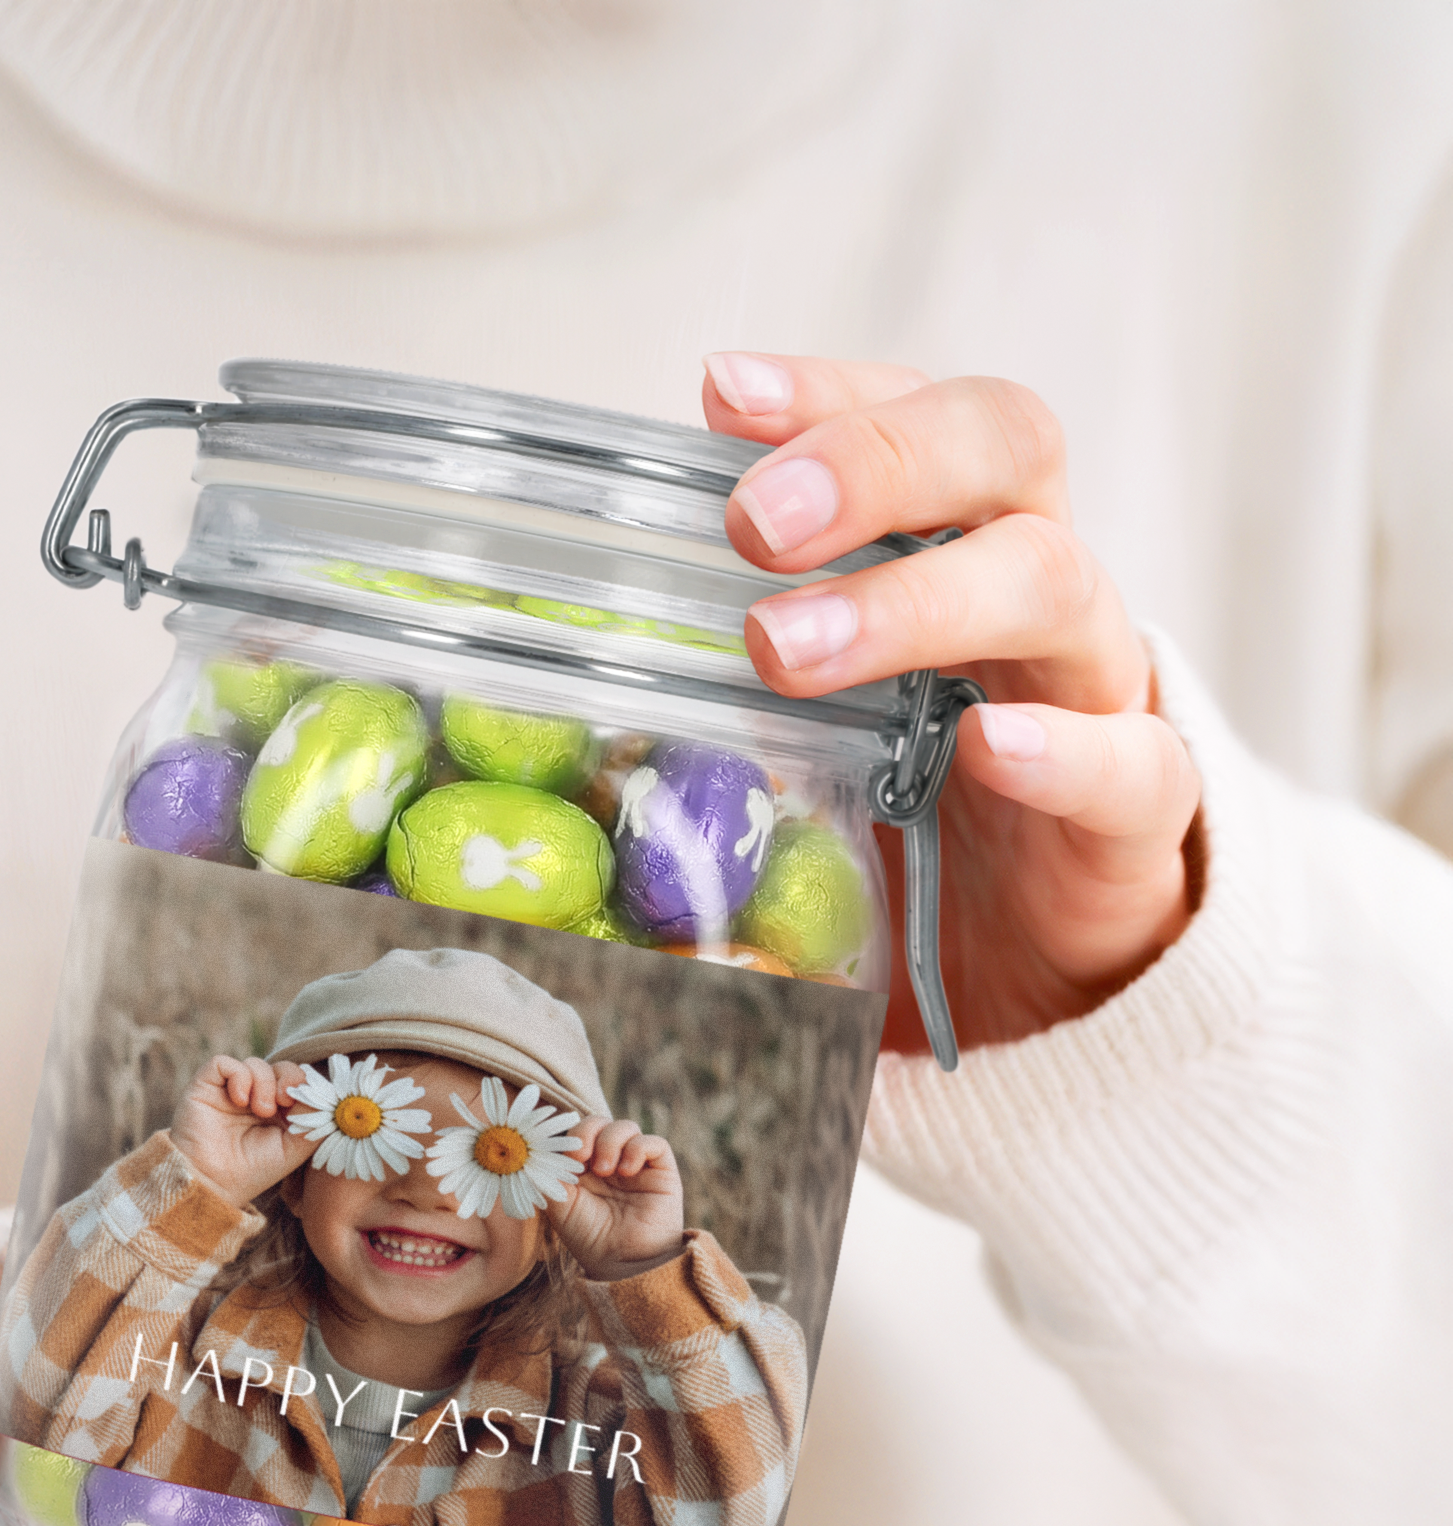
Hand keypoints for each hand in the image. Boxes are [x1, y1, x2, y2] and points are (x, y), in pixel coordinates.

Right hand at [168, 1055, 315, 1207]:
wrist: (212, 1183)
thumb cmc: (252, 1171)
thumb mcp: (294, 1149)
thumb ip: (313, 1121)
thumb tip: (324, 1095)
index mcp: (279, 1111)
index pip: (298, 1081)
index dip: (306, 1084)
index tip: (304, 1101)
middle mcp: (255, 1097)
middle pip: (281, 1066)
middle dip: (289, 1077)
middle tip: (284, 1100)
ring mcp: (231, 1090)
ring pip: (256, 1062)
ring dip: (264, 1082)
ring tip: (260, 1110)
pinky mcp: (207, 1085)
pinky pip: (223, 1062)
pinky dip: (239, 1076)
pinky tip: (240, 1100)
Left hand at [552, 1118, 684, 1281]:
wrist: (623, 1264)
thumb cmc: (589, 1238)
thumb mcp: (560, 1205)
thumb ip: (549, 1175)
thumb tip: (540, 1149)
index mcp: (584, 1166)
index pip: (576, 1132)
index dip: (568, 1135)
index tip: (562, 1155)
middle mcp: (610, 1160)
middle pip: (599, 1122)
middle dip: (586, 1132)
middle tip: (580, 1156)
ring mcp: (636, 1164)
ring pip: (625, 1126)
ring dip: (610, 1141)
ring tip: (606, 1170)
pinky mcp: (661, 1171)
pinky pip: (653, 1142)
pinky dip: (637, 1148)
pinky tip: (626, 1171)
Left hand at [703, 353, 1201, 1052]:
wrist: (1044, 946)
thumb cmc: (912, 806)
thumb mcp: (818, 714)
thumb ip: (740, 655)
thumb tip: (576, 634)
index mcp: (957, 540)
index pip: (914, 412)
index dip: (827, 394)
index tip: (721, 394)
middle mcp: (1036, 584)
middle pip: (1004, 445)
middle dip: (873, 462)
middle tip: (754, 523)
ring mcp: (1093, 688)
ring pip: (1053, 584)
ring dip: (915, 600)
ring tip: (787, 647)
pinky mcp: (1134, 814)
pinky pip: (1127, 762)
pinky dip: (1061, 751)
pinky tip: (985, 749)